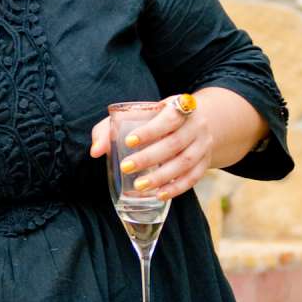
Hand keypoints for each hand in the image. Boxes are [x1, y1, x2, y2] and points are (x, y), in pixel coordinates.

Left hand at [88, 94, 212, 201]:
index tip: (129, 141)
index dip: (150, 131)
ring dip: (162, 177)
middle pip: (175, 143)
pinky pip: (193, 177)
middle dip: (150, 158)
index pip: (167, 118)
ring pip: (185, 162)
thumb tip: (95, 151)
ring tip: (139, 186)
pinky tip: (159, 195)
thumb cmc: (158, 118)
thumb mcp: (139, 114)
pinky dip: (177, 188)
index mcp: (179, 107)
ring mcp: (203, 144)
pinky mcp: (206, 161)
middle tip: (126, 167)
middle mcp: (195, 125)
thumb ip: (112, 128)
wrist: (199, 120)